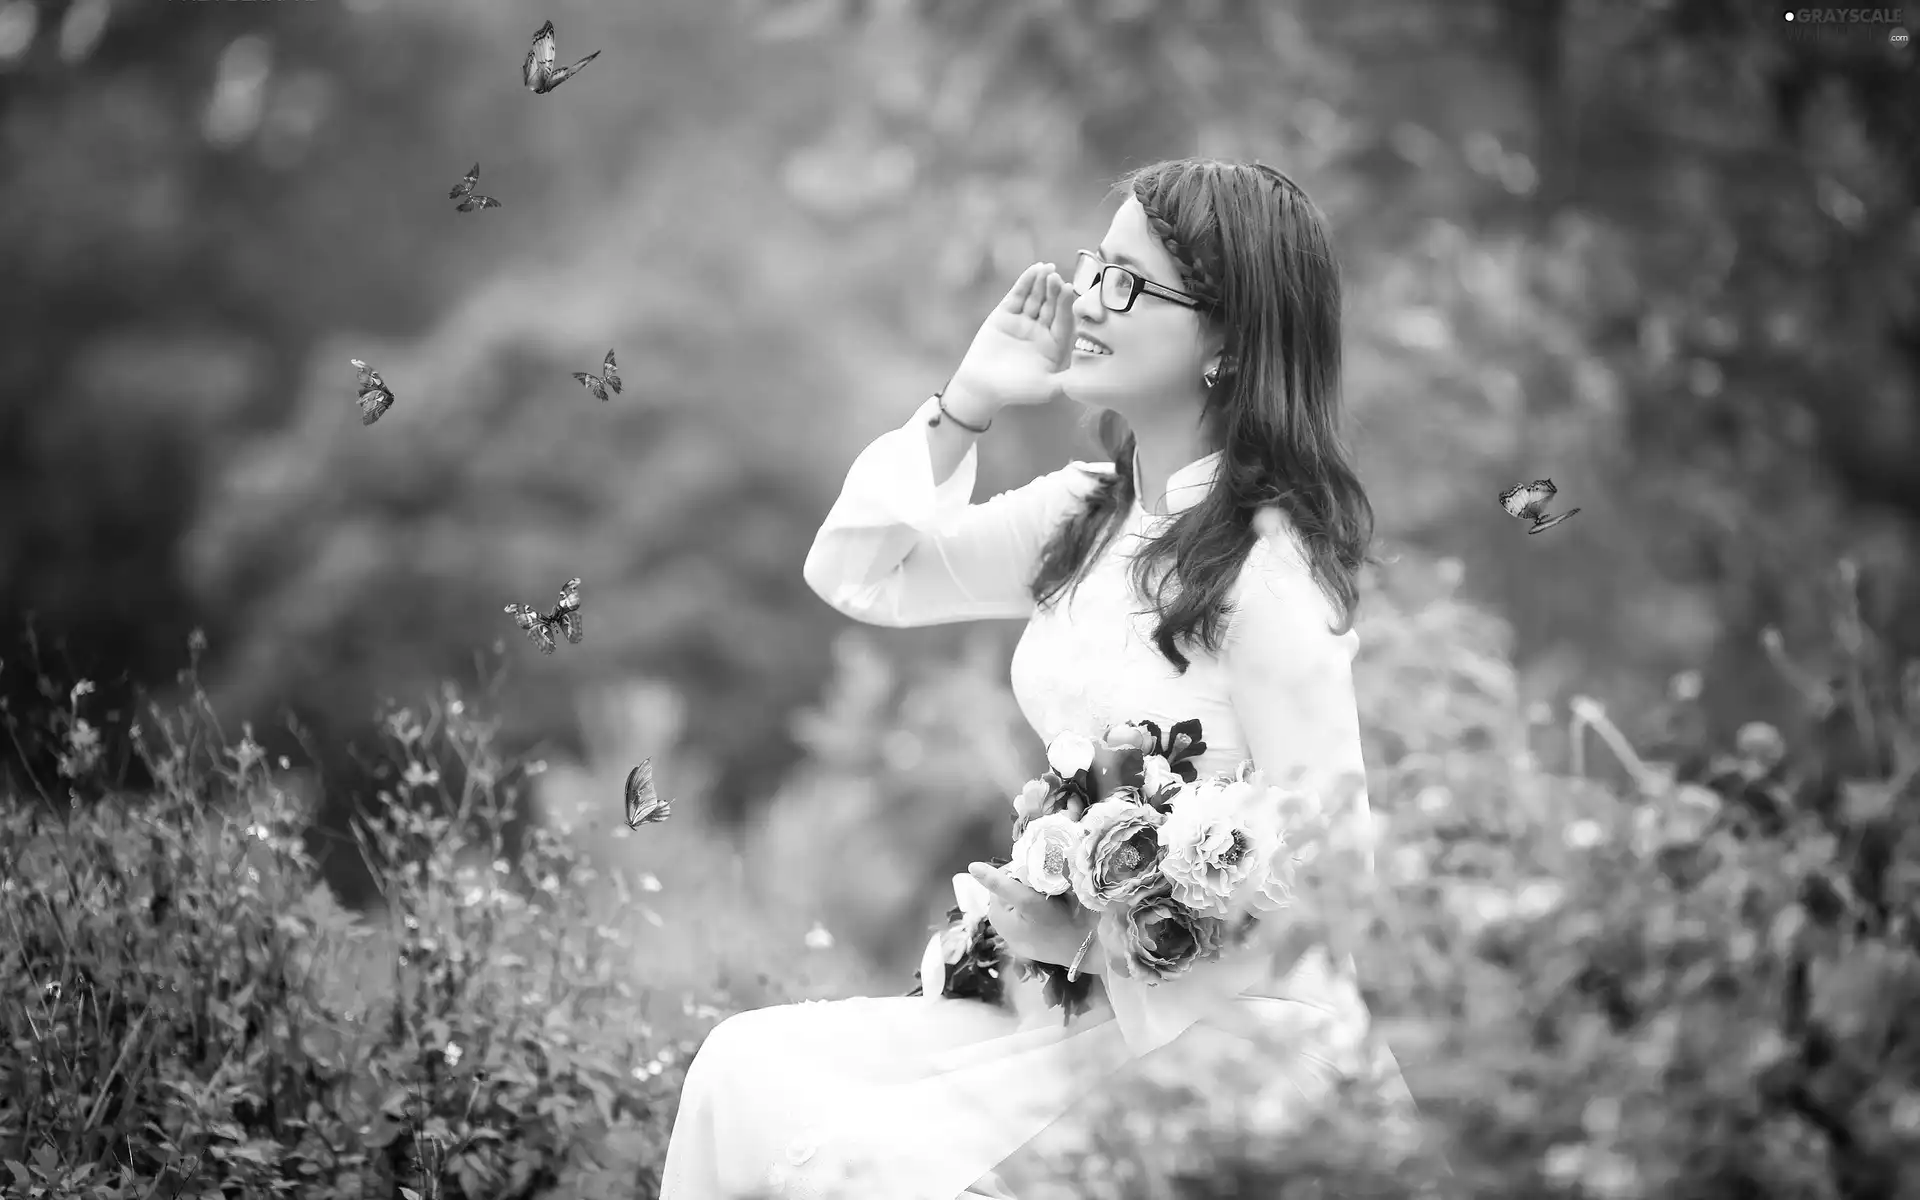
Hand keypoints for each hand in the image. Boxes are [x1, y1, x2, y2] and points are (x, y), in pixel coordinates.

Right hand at [945, 262, 1076, 420]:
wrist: (981, 387)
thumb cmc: (1015, 391)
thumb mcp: (1045, 388)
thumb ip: (1066, 382)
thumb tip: (1090, 380)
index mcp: (1055, 345)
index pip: (1064, 322)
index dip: (1066, 306)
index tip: (1069, 290)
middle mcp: (1042, 330)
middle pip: (1051, 306)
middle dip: (1054, 292)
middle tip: (1056, 277)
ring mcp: (1024, 320)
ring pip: (1036, 297)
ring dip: (1041, 283)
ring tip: (1046, 268)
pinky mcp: (1006, 313)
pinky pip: (1018, 295)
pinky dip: (1025, 282)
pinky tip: (1033, 270)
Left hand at [966, 861, 1097, 972]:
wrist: (1089, 948)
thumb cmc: (1057, 923)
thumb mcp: (1028, 900)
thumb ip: (1000, 883)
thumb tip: (972, 867)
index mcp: (997, 916)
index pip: (1002, 880)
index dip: (1020, 872)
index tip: (1040, 870)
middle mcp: (1004, 929)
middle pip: (1012, 892)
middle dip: (1027, 884)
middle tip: (1048, 883)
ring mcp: (1020, 939)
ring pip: (1023, 902)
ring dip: (1036, 895)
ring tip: (1054, 897)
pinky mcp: (1035, 944)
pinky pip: (1033, 917)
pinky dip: (1042, 910)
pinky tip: (1056, 911)